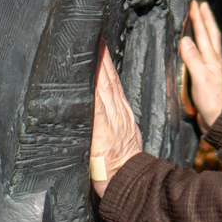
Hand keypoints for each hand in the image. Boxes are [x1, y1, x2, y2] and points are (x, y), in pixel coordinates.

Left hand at [91, 41, 142, 196]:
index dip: (107, 64)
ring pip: (105, 89)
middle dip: (102, 58)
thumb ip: (112, 124)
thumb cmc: (123, 167)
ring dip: (98, 68)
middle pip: (110, 80)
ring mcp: (113, 122)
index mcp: (122, 115)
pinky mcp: (104, 134)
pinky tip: (88, 80)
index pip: (114, 83)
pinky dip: (93, 94)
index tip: (99, 44)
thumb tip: (98, 112)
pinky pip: (97, 110)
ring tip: (91, 49)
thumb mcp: (123, 138)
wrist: (132, 184)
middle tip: (94, 36)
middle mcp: (119, 114)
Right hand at [178, 0, 221, 131]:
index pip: (204, 34)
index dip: (199, 18)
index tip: (195, 3)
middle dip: (206, 19)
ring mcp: (214, 69)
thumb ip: (193, 59)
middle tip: (202, 4)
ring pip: (210, 44)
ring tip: (204, 20)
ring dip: (206, 30)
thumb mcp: (200, 78)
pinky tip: (203, 48)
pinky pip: (207, 55)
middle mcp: (215, 61)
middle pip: (211, 35)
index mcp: (212, 59)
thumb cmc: (211, 100)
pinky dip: (204, 45)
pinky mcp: (211, 78)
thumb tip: (185, 39)